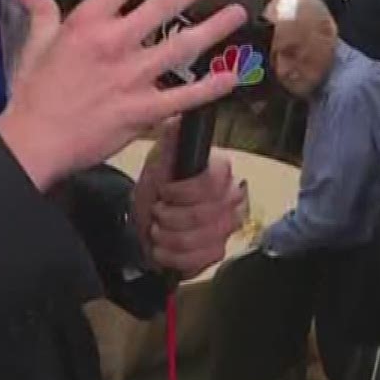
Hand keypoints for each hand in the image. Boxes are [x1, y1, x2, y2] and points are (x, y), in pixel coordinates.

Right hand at [0, 0, 245, 187]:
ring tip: (237, 13)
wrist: (34, 142)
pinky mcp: (144, 110)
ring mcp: (133, 76)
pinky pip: (186, 95)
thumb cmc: (34, 95)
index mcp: (88, 22)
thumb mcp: (35, 46)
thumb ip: (42, 15)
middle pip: (166, 5)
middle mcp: (115, 42)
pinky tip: (233, 75)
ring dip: (214, 28)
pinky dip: (212, 86)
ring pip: (183, 45)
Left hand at [131, 124, 247, 278]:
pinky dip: (173, 256)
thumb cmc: (158, 183)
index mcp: (221, 171)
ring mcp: (227, 227)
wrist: (148, 216)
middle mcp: (231, 198)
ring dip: (168, 237)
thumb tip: (180, 119)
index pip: (211, 185)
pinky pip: (199, 260)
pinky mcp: (218, 251)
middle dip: (169, 217)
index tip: (164, 191)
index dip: (182, 192)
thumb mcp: (160, 154)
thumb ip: (172, 134)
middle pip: (204, 217)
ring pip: (199, 241)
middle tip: (158, 211)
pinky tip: (165, 247)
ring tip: (159, 228)